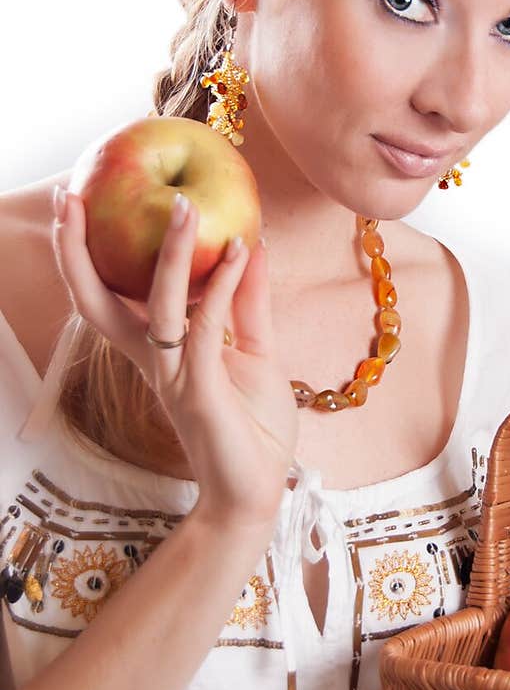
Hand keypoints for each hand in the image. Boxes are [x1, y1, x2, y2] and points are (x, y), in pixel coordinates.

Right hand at [53, 189, 299, 530]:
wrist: (258, 492)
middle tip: (72, 197)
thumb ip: (247, 302)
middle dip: (77, 251)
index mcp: (157, 352)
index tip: (79, 202)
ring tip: (182, 204)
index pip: (107, 297)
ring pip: (156, 306)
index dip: (85, 254)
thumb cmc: (252, 427)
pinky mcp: (202, 391)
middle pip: (96, 302)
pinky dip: (222, 286)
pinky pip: (206, 329)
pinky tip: (239, 251)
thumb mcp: (255, 352)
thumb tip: (249, 245)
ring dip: (169, 253)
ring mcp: (174, 376)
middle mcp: (154, 361)